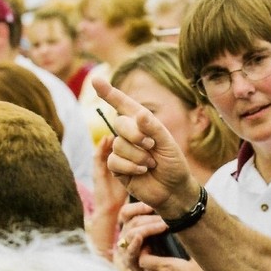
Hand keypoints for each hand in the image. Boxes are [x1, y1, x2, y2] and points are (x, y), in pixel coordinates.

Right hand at [93, 77, 198, 215]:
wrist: (172, 190)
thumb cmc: (174, 165)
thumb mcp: (168, 144)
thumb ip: (153, 128)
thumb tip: (139, 113)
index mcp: (143, 124)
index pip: (123, 105)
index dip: (109, 93)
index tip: (96, 80)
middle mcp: (130, 134)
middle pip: (119, 123)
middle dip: (136, 135)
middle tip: (152, 146)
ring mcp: (122, 150)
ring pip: (118, 144)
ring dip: (137, 156)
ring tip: (151, 164)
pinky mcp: (117, 167)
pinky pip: (115, 161)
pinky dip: (131, 167)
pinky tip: (142, 172)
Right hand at [116, 200, 165, 270]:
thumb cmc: (162, 250)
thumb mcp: (160, 232)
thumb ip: (160, 219)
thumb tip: (174, 203)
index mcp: (129, 227)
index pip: (126, 212)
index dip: (138, 206)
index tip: (153, 206)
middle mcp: (125, 237)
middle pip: (132, 221)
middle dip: (150, 218)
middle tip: (167, 218)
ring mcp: (125, 250)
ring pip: (131, 233)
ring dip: (148, 227)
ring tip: (164, 226)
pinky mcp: (130, 262)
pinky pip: (129, 251)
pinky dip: (134, 244)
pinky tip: (140, 238)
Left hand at [140, 254, 217, 270]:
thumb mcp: (198, 261)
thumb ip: (190, 250)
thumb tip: (189, 240)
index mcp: (167, 267)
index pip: (144, 260)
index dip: (144, 253)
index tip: (150, 247)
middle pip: (147, 269)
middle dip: (150, 262)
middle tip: (159, 255)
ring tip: (173, 268)